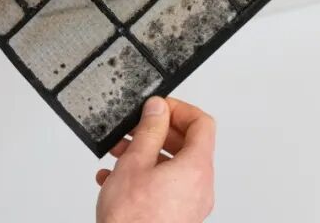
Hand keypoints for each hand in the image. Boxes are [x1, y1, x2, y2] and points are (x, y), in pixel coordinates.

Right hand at [96, 97, 215, 222]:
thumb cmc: (133, 220)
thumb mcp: (135, 164)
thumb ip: (148, 131)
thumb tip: (157, 109)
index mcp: (197, 167)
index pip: (202, 123)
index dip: (180, 109)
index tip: (158, 107)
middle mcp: (201, 186)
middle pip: (189, 145)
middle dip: (158, 133)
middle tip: (135, 129)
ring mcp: (191, 204)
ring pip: (174, 168)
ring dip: (147, 155)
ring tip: (121, 154)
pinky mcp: (179, 218)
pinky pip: (167, 187)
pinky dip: (147, 177)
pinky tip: (117, 179)